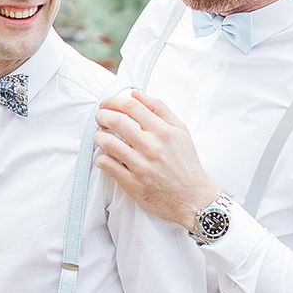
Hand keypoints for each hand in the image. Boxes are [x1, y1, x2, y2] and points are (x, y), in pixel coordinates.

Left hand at [94, 90, 219, 230]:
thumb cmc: (186, 162)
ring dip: (99, 136)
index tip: (107, 104)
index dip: (113, 101)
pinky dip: (101, 158)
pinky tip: (105, 157)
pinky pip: (107, 165)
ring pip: (107, 143)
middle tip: (100, 118)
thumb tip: (135, 94)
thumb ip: (158, 108)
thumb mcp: (180, 130)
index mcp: (163, 131)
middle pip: (116, 121)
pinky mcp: (133, 184)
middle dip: (102, 115)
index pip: (131, 107)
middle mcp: (152, 147)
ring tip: (101, 136)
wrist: (194, 199)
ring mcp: (141, 166)